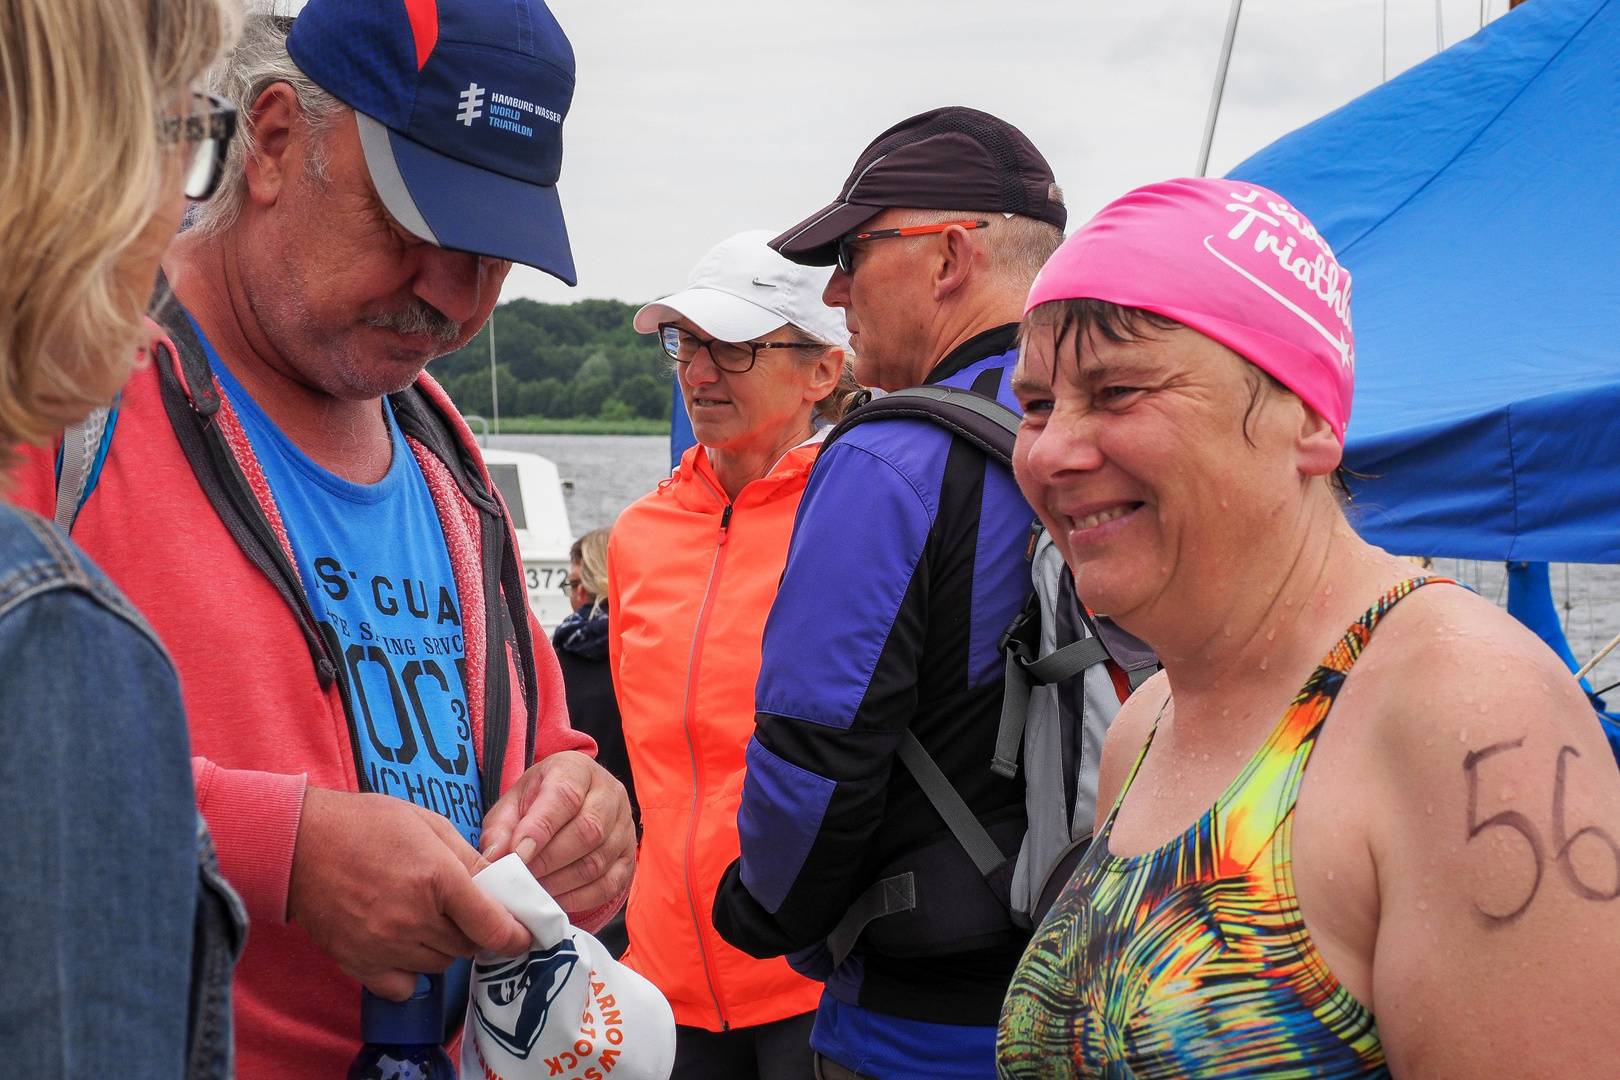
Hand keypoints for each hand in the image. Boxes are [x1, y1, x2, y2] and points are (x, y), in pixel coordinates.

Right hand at [287, 787, 531, 1000]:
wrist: (300, 843)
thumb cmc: (365, 825)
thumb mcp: (428, 824)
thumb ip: (468, 858)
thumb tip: (499, 884)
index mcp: (437, 879)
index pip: (492, 926)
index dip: (514, 935)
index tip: (521, 936)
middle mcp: (414, 918)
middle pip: (468, 946)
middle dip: (474, 930)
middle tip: (461, 909)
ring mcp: (385, 946)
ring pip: (439, 964)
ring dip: (443, 947)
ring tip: (425, 917)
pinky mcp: (360, 963)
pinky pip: (404, 986)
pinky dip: (411, 972)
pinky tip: (403, 946)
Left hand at [480, 751, 635, 913]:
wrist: (569, 801)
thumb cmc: (537, 802)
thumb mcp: (513, 803)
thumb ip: (501, 828)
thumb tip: (494, 858)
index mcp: (577, 769)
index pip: (565, 797)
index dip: (541, 829)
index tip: (517, 855)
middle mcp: (609, 792)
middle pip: (589, 830)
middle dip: (549, 861)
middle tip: (521, 880)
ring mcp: (625, 825)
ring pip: (599, 860)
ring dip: (561, 883)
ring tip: (533, 892)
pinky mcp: (629, 855)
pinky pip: (611, 884)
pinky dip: (580, 898)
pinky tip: (555, 900)